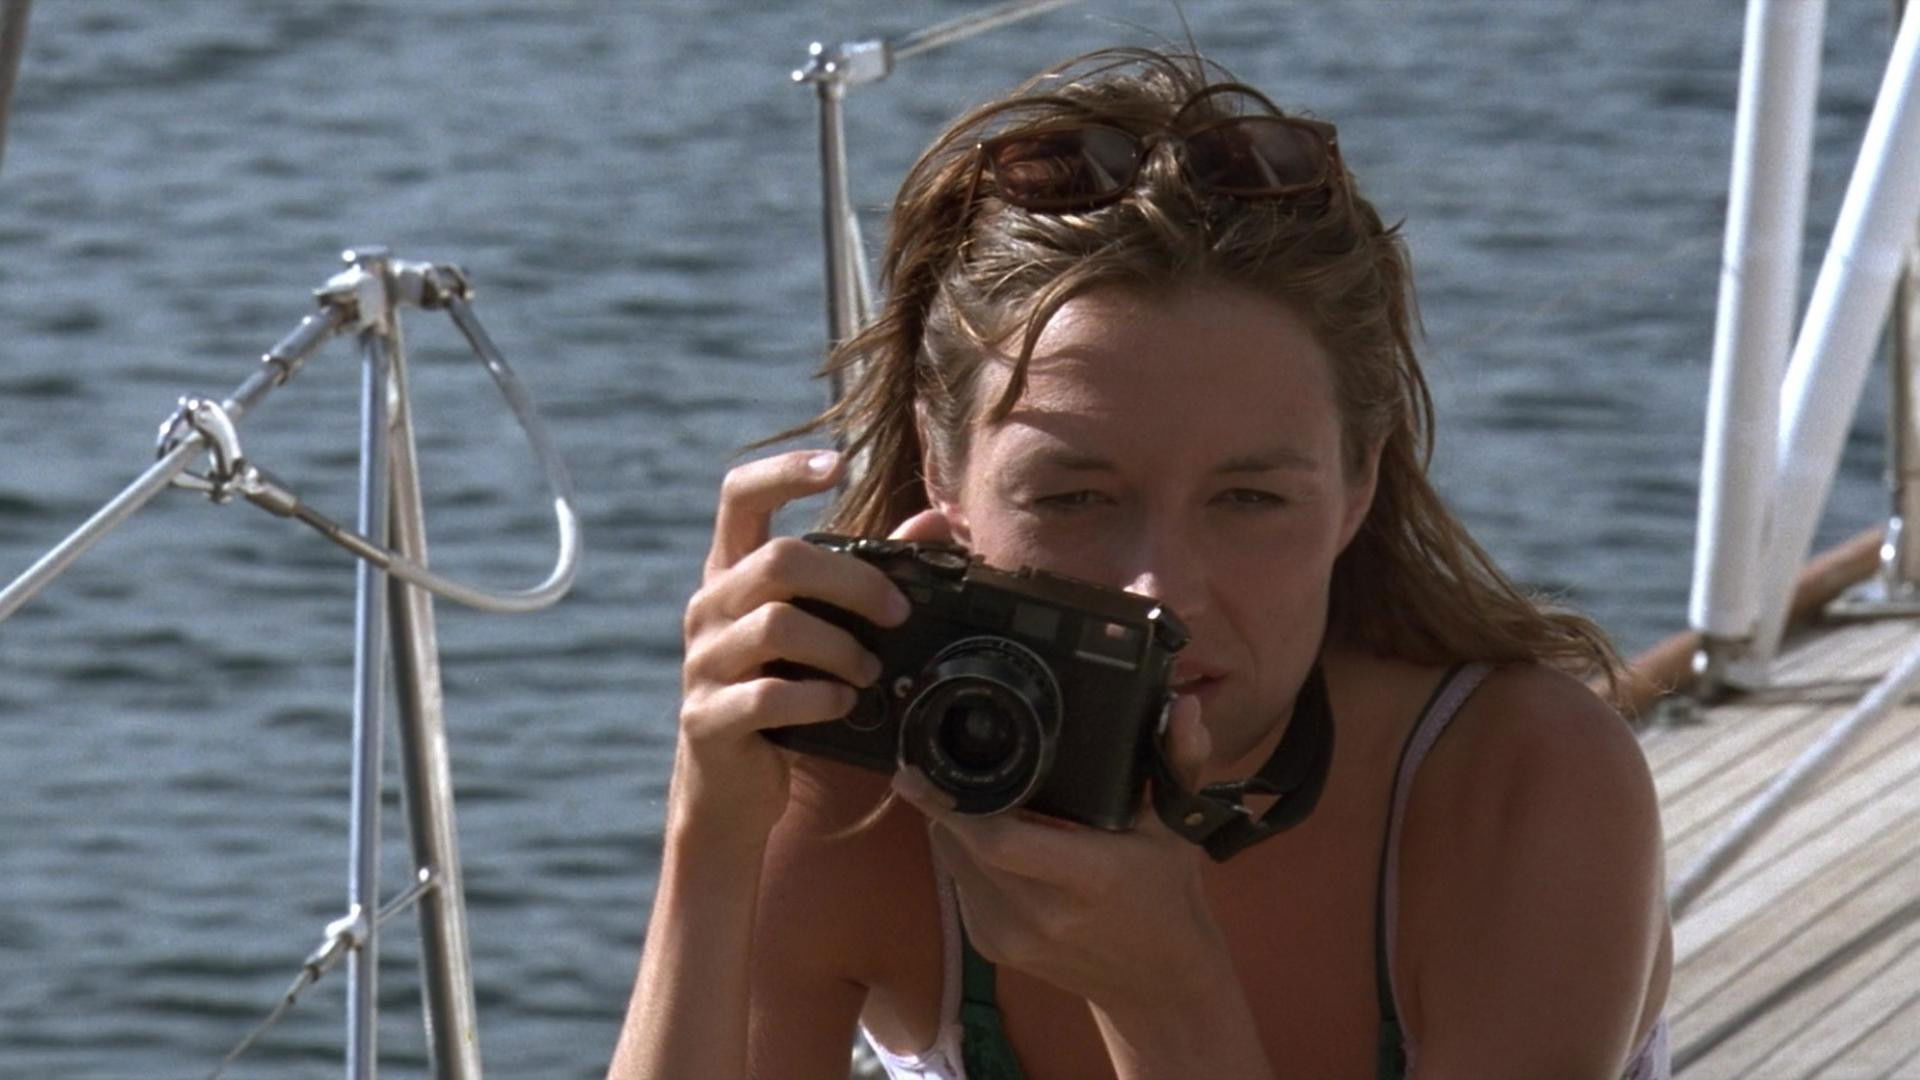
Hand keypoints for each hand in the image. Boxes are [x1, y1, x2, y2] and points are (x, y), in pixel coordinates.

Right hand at [673, 450, 918, 841]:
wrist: (732, 793)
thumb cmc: (783, 697)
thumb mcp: (821, 632)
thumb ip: (866, 576)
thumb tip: (936, 521)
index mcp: (731, 575)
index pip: (739, 497)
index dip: (783, 472)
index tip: (836, 465)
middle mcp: (708, 609)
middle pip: (778, 560)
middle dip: (853, 583)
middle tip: (897, 614)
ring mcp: (701, 664)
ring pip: (776, 625)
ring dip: (841, 647)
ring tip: (871, 672)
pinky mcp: (707, 718)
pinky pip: (769, 696)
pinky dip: (820, 698)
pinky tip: (843, 705)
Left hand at [890, 695, 1231, 1014]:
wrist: (1158, 982)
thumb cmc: (1167, 893)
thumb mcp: (1177, 825)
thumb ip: (1180, 761)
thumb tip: (1183, 707)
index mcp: (1087, 878)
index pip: (998, 841)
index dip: (953, 804)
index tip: (920, 768)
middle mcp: (1042, 913)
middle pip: (963, 846)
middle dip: (947, 802)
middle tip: (939, 762)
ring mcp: (1012, 937)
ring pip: (952, 864)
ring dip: (952, 827)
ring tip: (965, 794)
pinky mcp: (993, 949)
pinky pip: (959, 886)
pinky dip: (963, 856)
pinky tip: (985, 838)